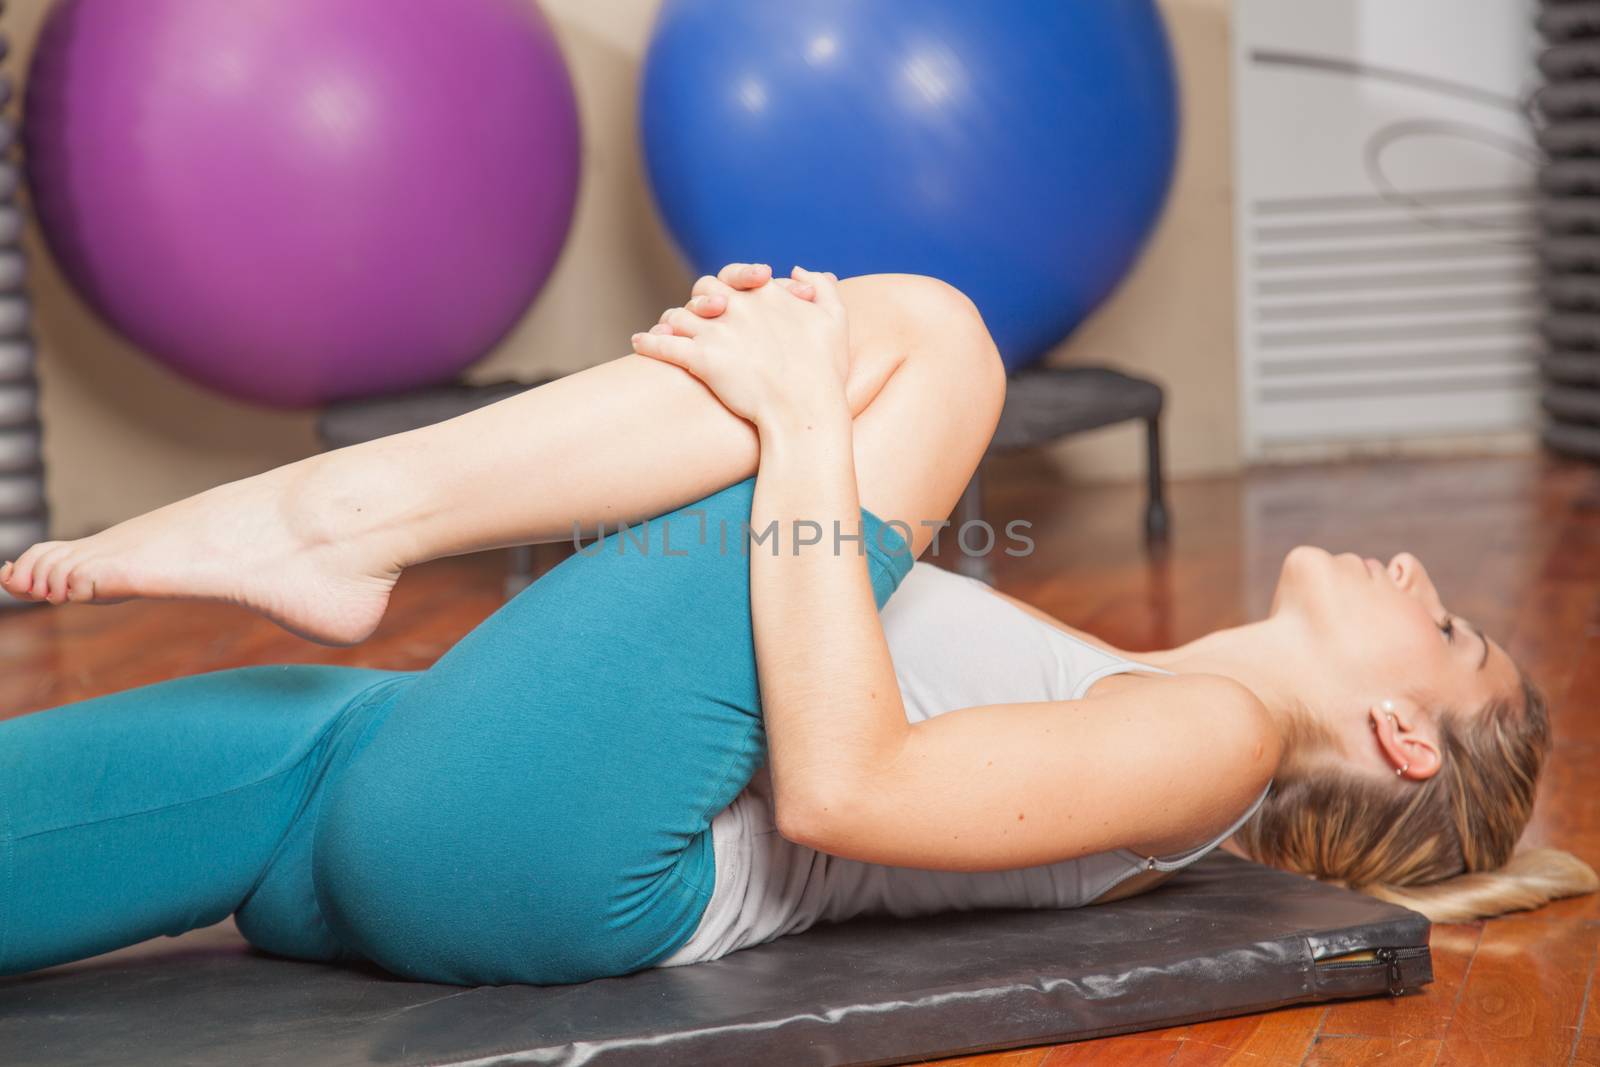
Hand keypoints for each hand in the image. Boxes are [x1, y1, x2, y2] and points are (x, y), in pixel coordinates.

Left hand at [631, 266, 848, 427]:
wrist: (805, 410)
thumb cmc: (823, 370)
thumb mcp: (834, 319)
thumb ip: (820, 286)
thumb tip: (796, 269)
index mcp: (766, 293)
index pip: (736, 276)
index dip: (730, 284)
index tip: (728, 299)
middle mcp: (738, 305)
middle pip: (703, 288)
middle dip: (699, 300)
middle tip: (699, 317)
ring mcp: (716, 331)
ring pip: (679, 313)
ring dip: (670, 321)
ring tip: (664, 331)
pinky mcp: (700, 359)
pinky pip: (662, 344)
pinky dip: (647, 341)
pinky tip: (638, 343)